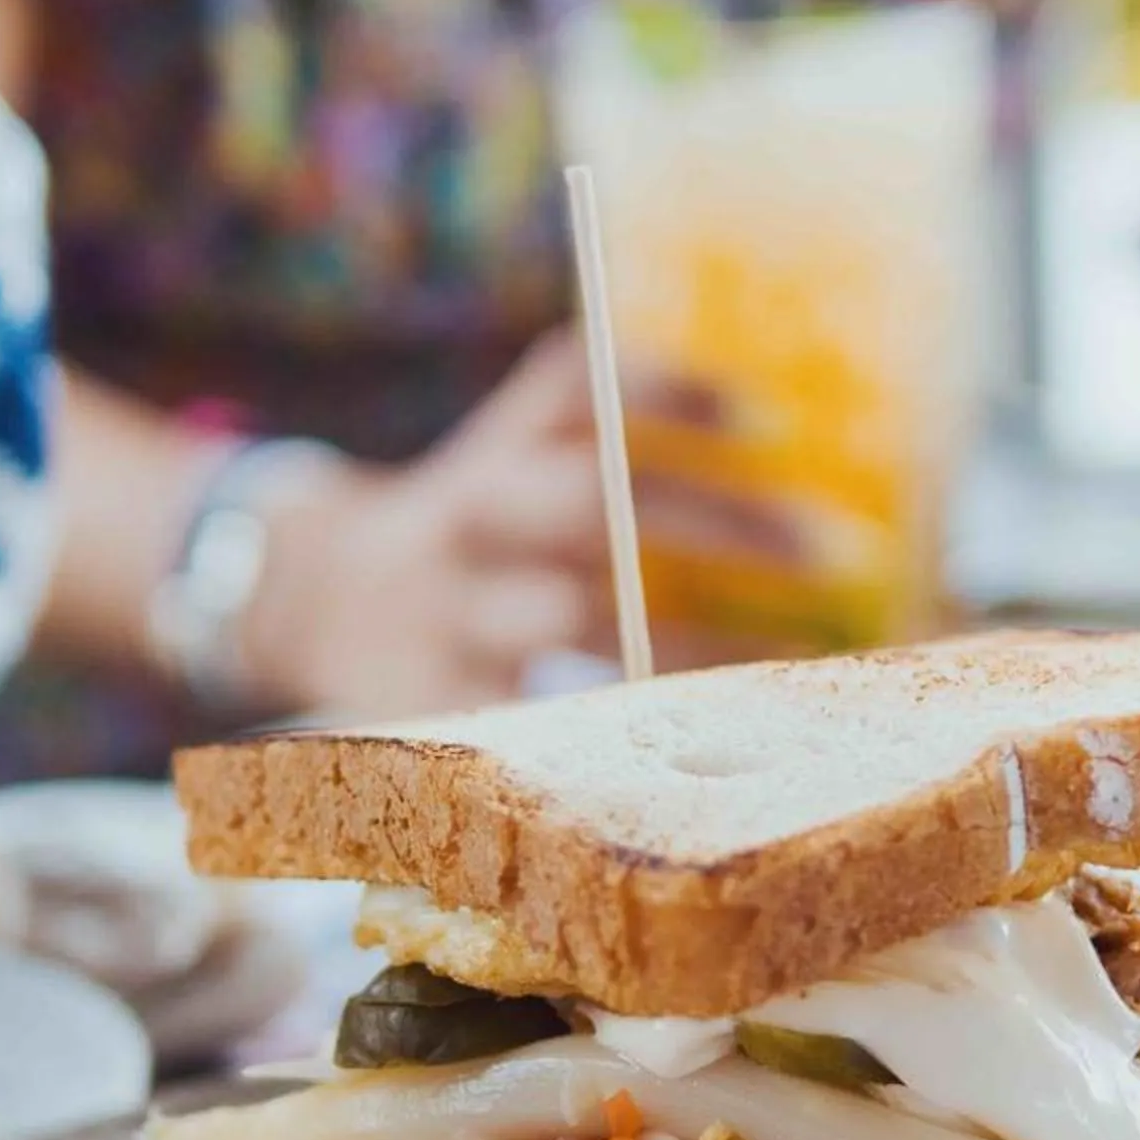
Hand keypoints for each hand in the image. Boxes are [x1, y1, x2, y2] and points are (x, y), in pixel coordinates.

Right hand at [238, 331, 805, 717]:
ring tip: (799, 662)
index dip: (665, 391)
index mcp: (490, 452)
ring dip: (694, 644)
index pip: (573, 393)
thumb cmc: (471, 529)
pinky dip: (628, 734)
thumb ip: (599, 422)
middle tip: (830, 548)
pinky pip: (544, 725)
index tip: (769, 412)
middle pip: (586, 506)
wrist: (309, 604)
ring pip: (573, 624)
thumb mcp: (509, 456)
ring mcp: (447, 620)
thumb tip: (772, 409)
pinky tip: (719, 748)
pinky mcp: (440, 709)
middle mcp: (464, 524)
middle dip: (711, 522)